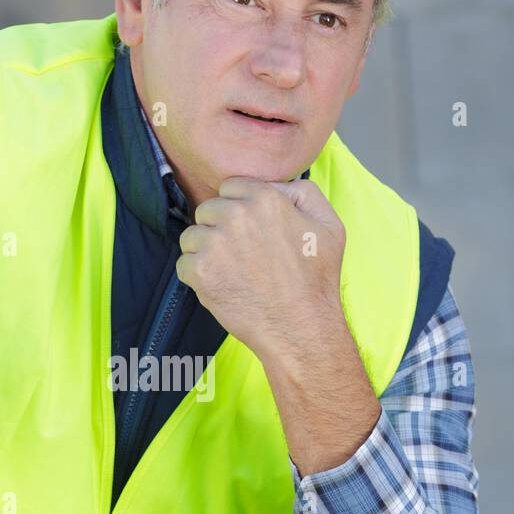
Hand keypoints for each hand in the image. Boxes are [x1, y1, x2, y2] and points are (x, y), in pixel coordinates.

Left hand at [175, 176, 345, 359]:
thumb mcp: (329, 225)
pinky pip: (184, 263)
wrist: (300, 328)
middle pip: (207, 209)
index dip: (238, 207)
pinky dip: (197, 276)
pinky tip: (222, 285)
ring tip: (230, 270)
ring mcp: (215, 244)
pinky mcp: (201, 271)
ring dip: (205, 251)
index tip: (248, 229)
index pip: (230, 187)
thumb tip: (278, 185)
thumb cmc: (316, 281)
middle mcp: (236, 215)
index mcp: (265, 198)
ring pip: (192, 236)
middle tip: (240, 254)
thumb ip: (304, 192)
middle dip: (219, 227)